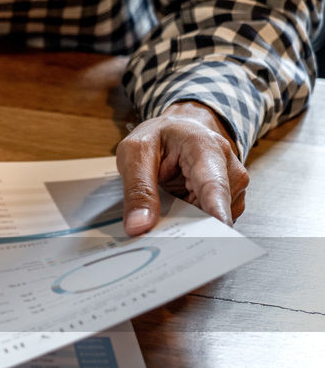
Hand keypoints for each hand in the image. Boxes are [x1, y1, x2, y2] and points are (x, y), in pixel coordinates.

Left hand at [116, 101, 248, 235]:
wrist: (176, 129)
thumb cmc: (158, 137)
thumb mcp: (135, 153)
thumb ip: (138, 189)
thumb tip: (139, 226)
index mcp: (205, 147)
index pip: (214, 184)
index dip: (215, 210)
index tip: (216, 231)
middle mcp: (227, 166)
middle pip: (217, 209)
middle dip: (190, 228)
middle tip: (161, 238)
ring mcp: (232, 184)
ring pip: (215, 219)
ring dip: (190, 226)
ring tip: (166, 216)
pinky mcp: (229, 198)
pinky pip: (213, 220)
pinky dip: (193, 224)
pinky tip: (177, 216)